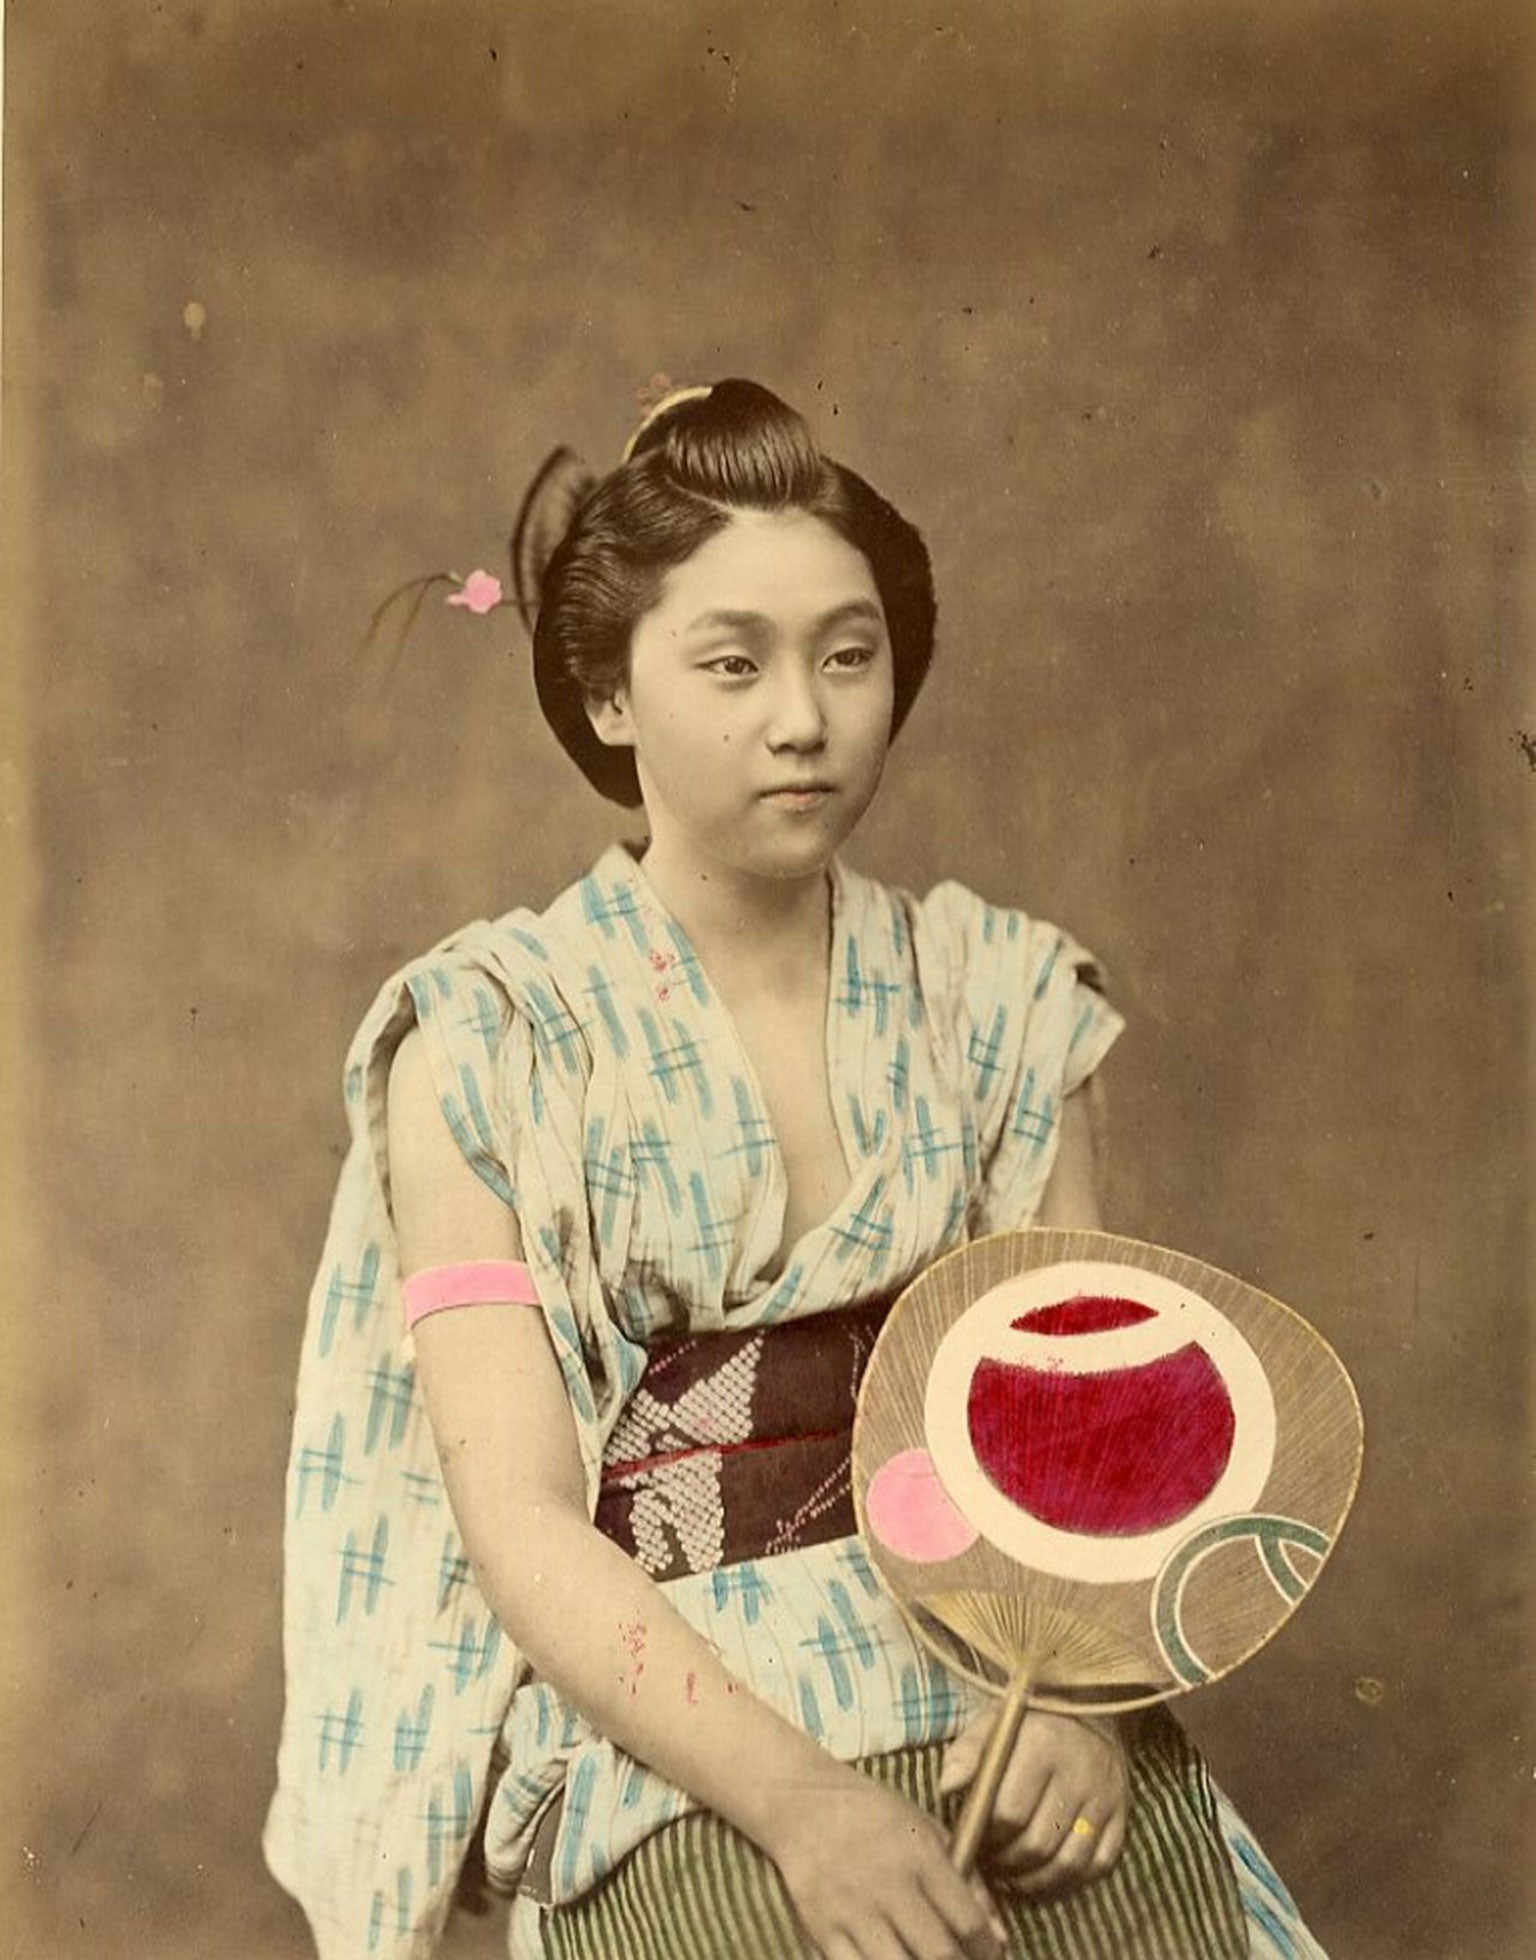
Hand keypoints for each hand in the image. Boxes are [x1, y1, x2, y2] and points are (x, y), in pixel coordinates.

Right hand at [768, 1762, 1007, 1959]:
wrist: (803, 1804)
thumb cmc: (875, 1817)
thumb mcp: (928, 1832)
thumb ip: (968, 1882)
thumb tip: (999, 1939)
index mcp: (920, 1857)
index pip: (968, 1922)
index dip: (988, 1952)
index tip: (991, 1956)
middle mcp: (889, 1886)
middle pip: (938, 1955)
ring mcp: (853, 1911)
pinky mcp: (822, 1930)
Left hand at [940, 1708, 1129, 1899]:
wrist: (1089, 1709)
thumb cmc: (1029, 1723)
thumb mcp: (993, 1723)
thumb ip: (966, 1753)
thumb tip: (946, 1787)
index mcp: (1043, 1742)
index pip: (1009, 1811)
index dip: (986, 1835)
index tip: (974, 1837)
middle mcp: (1079, 1770)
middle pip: (1038, 1843)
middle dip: (1007, 1862)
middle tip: (990, 1860)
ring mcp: (1105, 1797)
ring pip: (1068, 1864)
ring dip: (1034, 1879)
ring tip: (1011, 1872)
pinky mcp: (1122, 1816)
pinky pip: (1096, 1867)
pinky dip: (1067, 1881)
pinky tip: (1042, 1874)